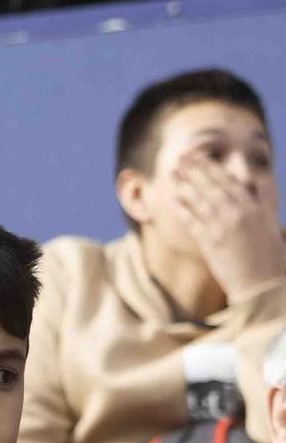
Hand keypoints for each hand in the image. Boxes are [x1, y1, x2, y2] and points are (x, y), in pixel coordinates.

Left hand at [168, 151, 285, 298]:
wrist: (263, 285)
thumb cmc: (270, 255)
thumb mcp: (270, 222)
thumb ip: (263, 199)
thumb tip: (258, 177)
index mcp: (256, 209)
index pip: (230, 182)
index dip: (212, 168)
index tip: (199, 157)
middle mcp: (239, 215)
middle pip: (212, 187)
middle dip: (195, 171)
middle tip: (180, 159)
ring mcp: (224, 229)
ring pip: (201, 201)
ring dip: (185, 185)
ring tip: (173, 174)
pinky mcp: (211, 244)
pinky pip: (193, 222)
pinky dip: (183, 209)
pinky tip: (173, 200)